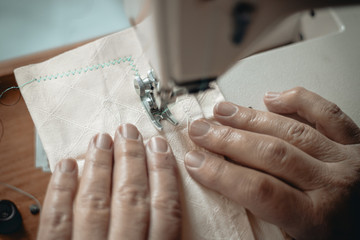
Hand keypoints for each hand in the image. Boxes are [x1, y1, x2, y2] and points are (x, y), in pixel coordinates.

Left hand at [38, 124, 180, 239]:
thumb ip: (166, 237)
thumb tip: (173, 207)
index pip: (164, 210)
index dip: (163, 174)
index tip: (159, 146)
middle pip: (131, 199)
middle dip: (131, 160)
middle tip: (129, 132)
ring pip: (95, 204)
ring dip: (100, 167)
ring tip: (102, 140)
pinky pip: (56, 222)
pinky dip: (61, 190)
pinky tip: (68, 165)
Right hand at [185, 87, 359, 238]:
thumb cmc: (340, 237)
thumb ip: (267, 221)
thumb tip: (225, 193)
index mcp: (319, 219)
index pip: (259, 190)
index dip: (221, 173)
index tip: (195, 161)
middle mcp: (335, 184)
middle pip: (270, 154)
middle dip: (227, 140)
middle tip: (200, 130)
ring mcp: (347, 159)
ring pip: (291, 130)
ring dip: (250, 119)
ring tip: (222, 112)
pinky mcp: (357, 141)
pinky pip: (326, 112)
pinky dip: (297, 100)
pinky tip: (272, 98)